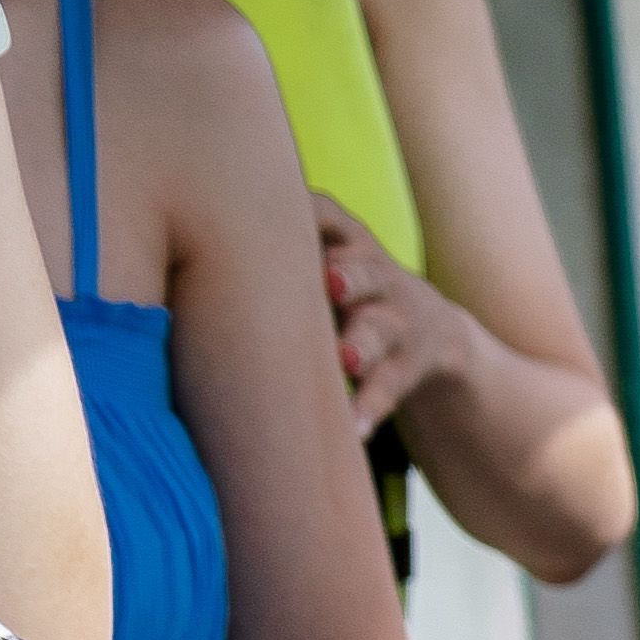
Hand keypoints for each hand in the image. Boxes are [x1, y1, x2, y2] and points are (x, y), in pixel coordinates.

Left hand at [314, 196, 498, 437]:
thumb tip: (202, 215)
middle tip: (332, 281)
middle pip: (365, 272)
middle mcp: (380, 282)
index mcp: (353, 247)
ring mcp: (400, 325)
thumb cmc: (357, 293)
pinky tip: (352, 429)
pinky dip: (369, 407)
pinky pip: (389, 388)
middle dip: (350, 275)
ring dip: (362, 344)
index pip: (329, 218)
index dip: (312, 215)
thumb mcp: (335, 259)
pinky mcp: (407, 368)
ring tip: (345, 362)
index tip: (291, 210)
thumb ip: (294, 245)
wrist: (437, 336)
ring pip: (380, 331)